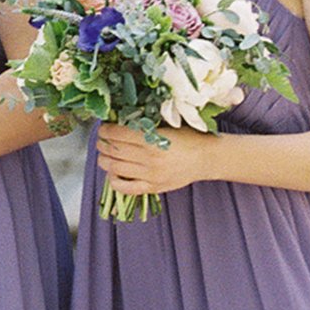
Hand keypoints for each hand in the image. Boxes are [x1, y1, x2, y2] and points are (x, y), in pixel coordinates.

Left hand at [97, 123, 217, 198]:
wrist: (208, 158)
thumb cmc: (190, 138)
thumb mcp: (168, 125)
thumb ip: (145, 125)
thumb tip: (120, 121)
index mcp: (153, 139)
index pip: (118, 134)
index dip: (106, 130)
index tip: (103, 127)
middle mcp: (150, 158)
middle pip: (114, 150)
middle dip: (102, 143)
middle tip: (101, 139)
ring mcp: (151, 175)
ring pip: (115, 168)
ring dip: (104, 160)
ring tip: (104, 154)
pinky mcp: (153, 187)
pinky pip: (126, 188)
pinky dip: (114, 181)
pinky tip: (112, 173)